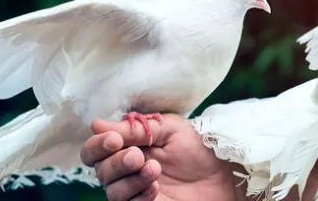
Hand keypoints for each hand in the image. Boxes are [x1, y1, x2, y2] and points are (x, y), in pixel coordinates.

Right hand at [81, 114, 242, 200]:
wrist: (222, 176)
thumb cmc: (197, 148)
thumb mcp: (169, 129)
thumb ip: (136, 128)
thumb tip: (95, 124)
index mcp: (128, 145)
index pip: (95, 148)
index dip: (98, 144)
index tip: (114, 139)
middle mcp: (126, 169)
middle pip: (99, 169)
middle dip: (115, 162)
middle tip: (138, 156)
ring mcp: (134, 190)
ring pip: (111, 190)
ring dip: (129, 179)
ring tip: (154, 169)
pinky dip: (139, 195)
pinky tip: (155, 188)